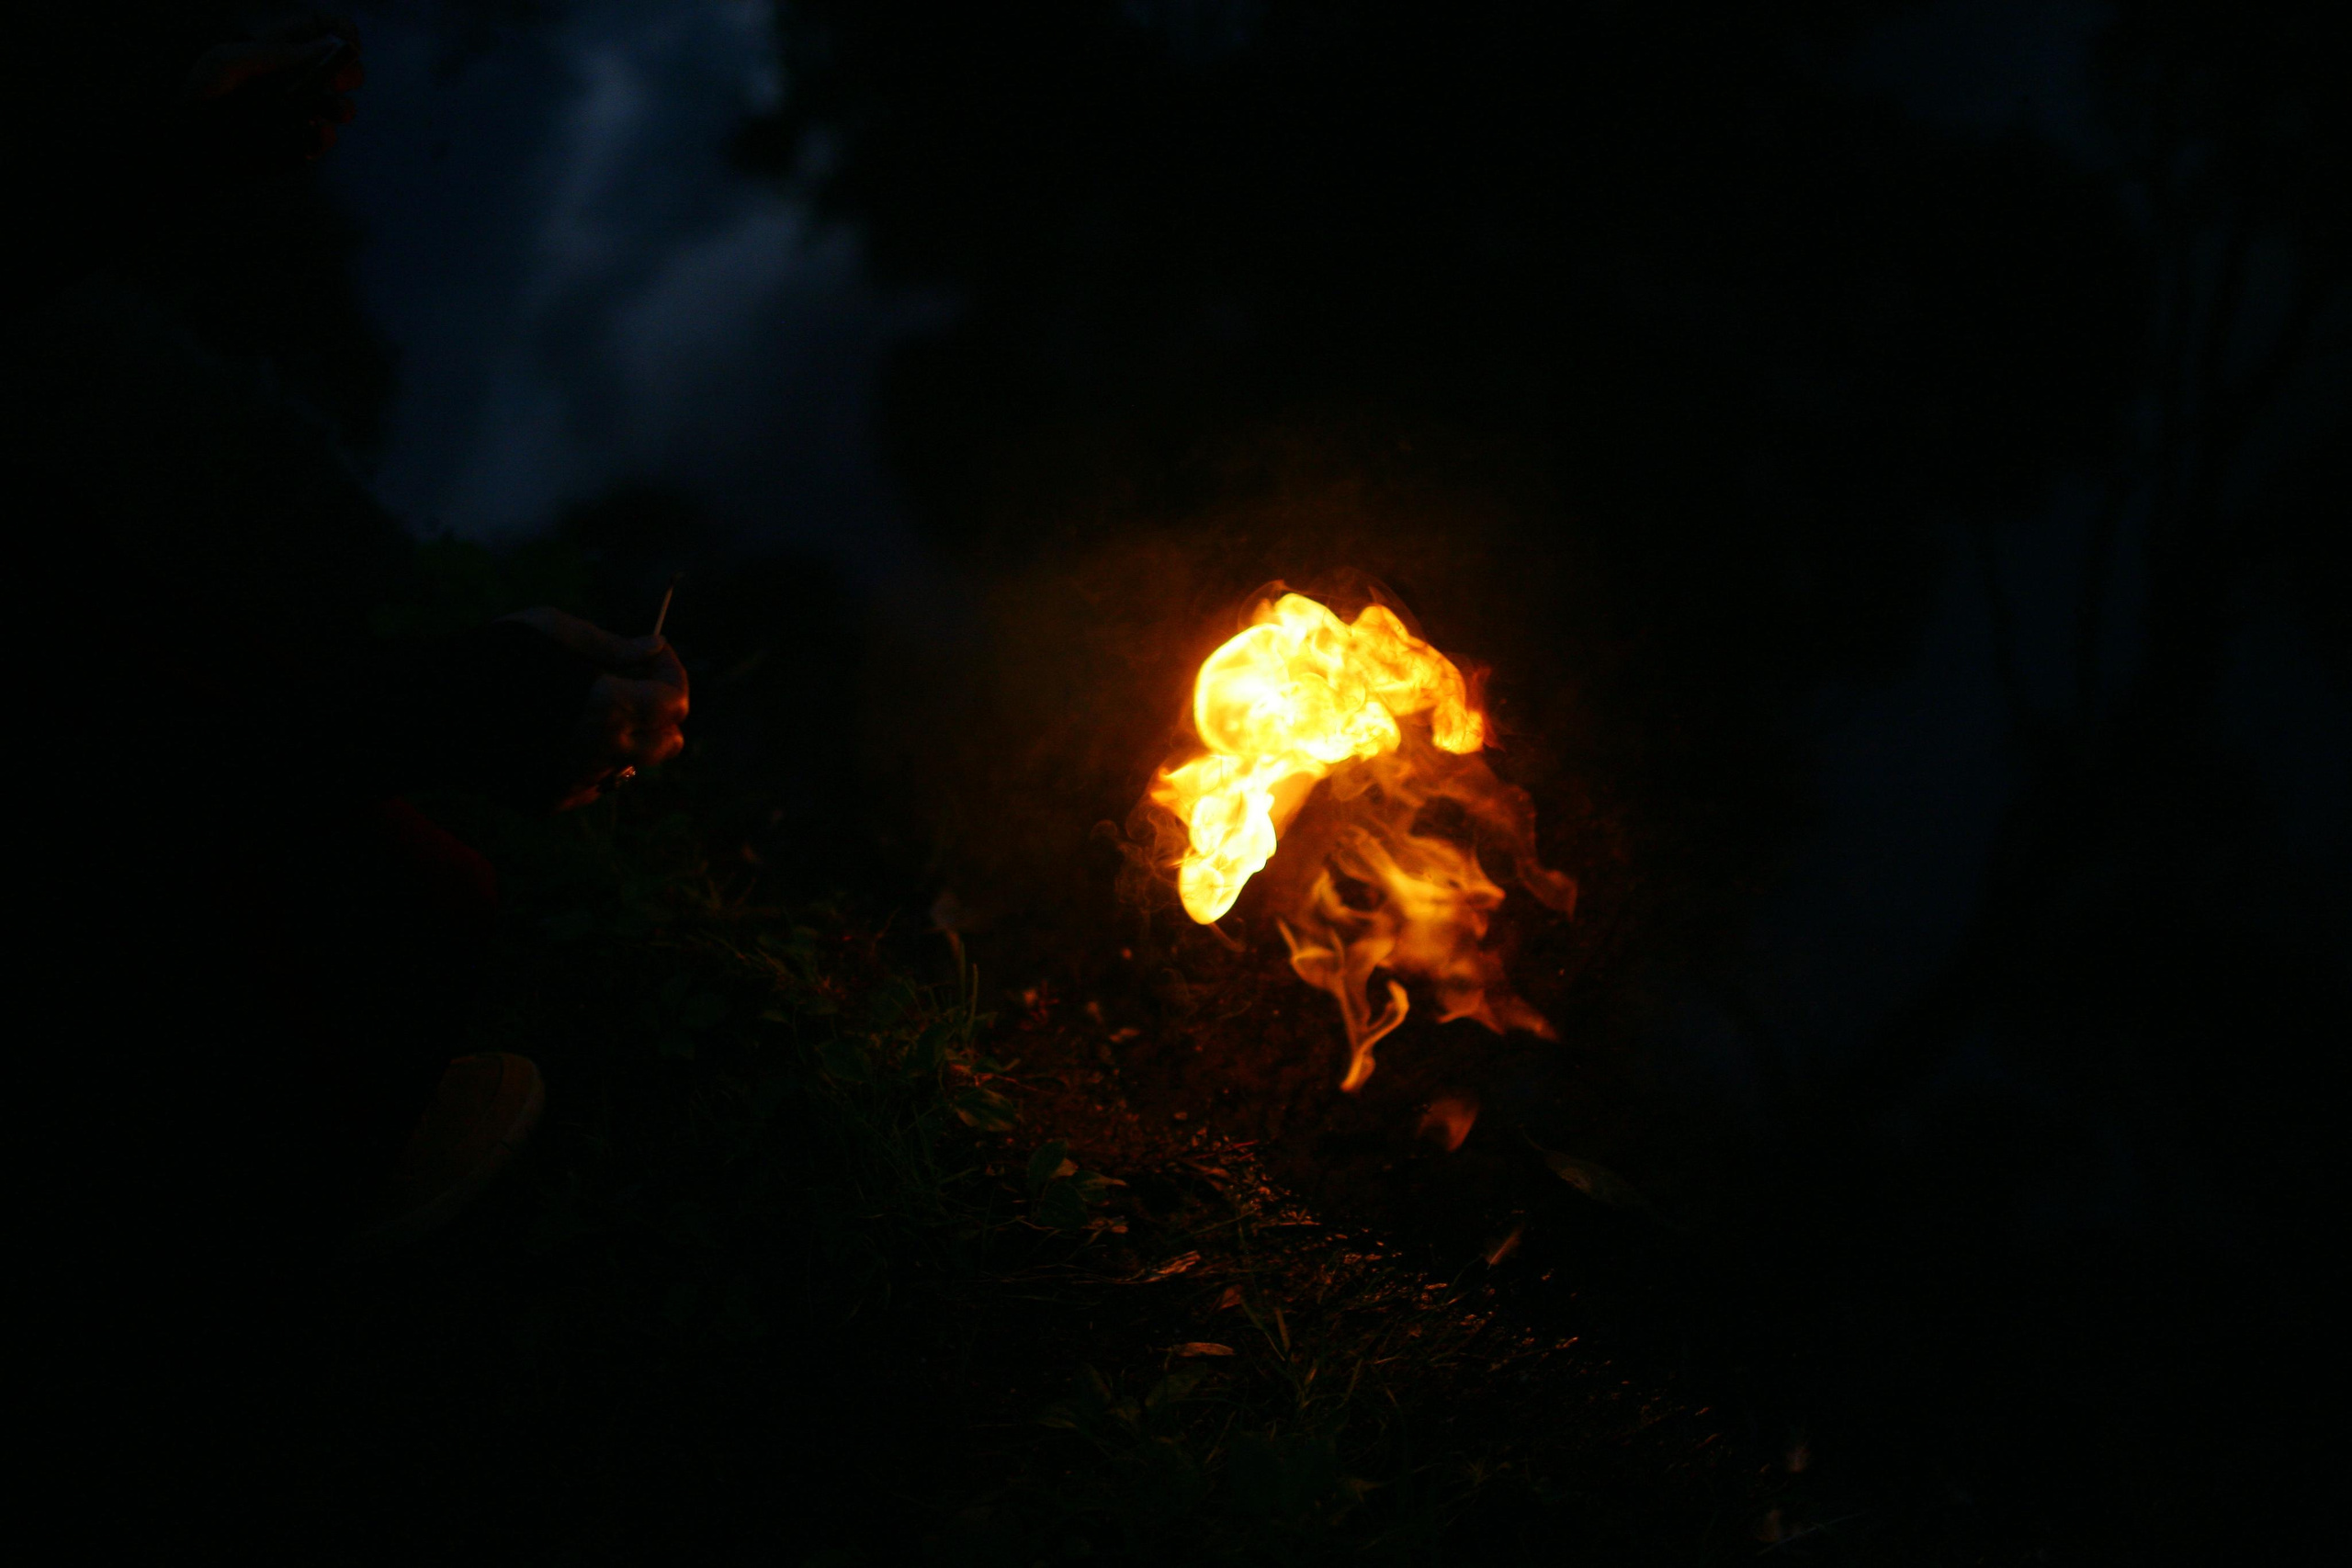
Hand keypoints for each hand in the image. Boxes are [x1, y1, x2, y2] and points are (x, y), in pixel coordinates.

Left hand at [179, 9, 364, 171]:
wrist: (186, 149)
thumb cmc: (198, 97)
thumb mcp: (229, 62)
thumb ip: (279, 53)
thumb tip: (329, 49)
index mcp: (276, 49)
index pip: (320, 28)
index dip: (341, 30)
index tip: (350, 43)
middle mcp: (293, 78)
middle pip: (341, 66)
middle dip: (350, 71)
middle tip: (339, 81)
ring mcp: (299, 113)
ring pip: (340, 105)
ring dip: (342, 106)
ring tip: (331, 110)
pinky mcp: (299, 145)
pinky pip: (324, 139)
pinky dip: (324, 137)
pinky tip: (312, 134)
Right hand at [501, 608, 689, 811]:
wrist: (422, 710)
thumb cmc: (489, 657)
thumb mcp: (550, 631)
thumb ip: (610, 644)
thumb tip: (652, 648)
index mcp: (611, 707)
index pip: (676, 702)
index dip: (673, 674)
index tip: (654, 655)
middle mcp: (601, 754)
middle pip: (667, 744)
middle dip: (660, 712)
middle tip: (634, 682)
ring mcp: (575, 784)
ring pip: (629, 765)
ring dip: (623, 736)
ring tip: (585, 705)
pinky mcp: (548, 801)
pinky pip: (590, 783)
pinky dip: (587, 759)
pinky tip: (553, 733)